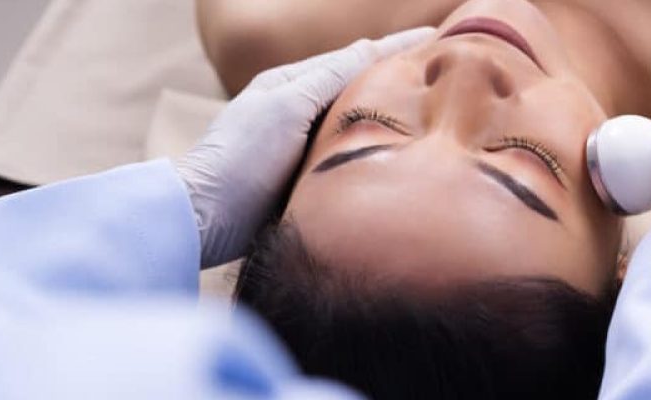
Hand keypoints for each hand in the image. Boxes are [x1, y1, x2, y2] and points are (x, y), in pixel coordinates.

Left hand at [175, 27, 434, 266]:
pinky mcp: (310, 181)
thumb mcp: (286, 105)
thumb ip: (329, 77)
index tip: (437, 34)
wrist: (205, 218)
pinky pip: (353, 156)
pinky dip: (379, 149)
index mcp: (292, 84)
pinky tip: (403, 153)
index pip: (355, 57)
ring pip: (360, 123)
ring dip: (394, 115)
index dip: (396, 46)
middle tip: (445, 70)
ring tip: (435, 108)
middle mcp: (301, 111)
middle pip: (360, 88)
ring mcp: (306, 147)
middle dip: (399, 77)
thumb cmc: (240, 156)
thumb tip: (370, 48)